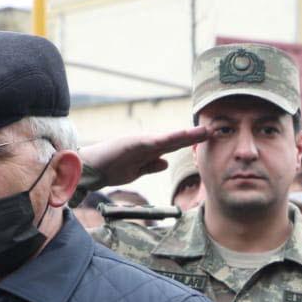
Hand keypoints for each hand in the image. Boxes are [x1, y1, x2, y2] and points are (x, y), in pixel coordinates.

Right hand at [79, 125, 208, 186]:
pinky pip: (149, 142)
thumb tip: (165, 163)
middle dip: (193, 135)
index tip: (208, 138)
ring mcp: (139, 142)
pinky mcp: (129, 143)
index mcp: (149, 150)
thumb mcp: (136, 170)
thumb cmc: (111, 168)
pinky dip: (162, 140)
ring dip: (183, 135)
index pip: (174, 145)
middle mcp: (147, 143)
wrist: (90, 168)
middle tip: (212, 130)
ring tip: (200, 132)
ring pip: (166, 138)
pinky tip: (174, 138)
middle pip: (174, 139)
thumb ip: (150, 166)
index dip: (190, 141)